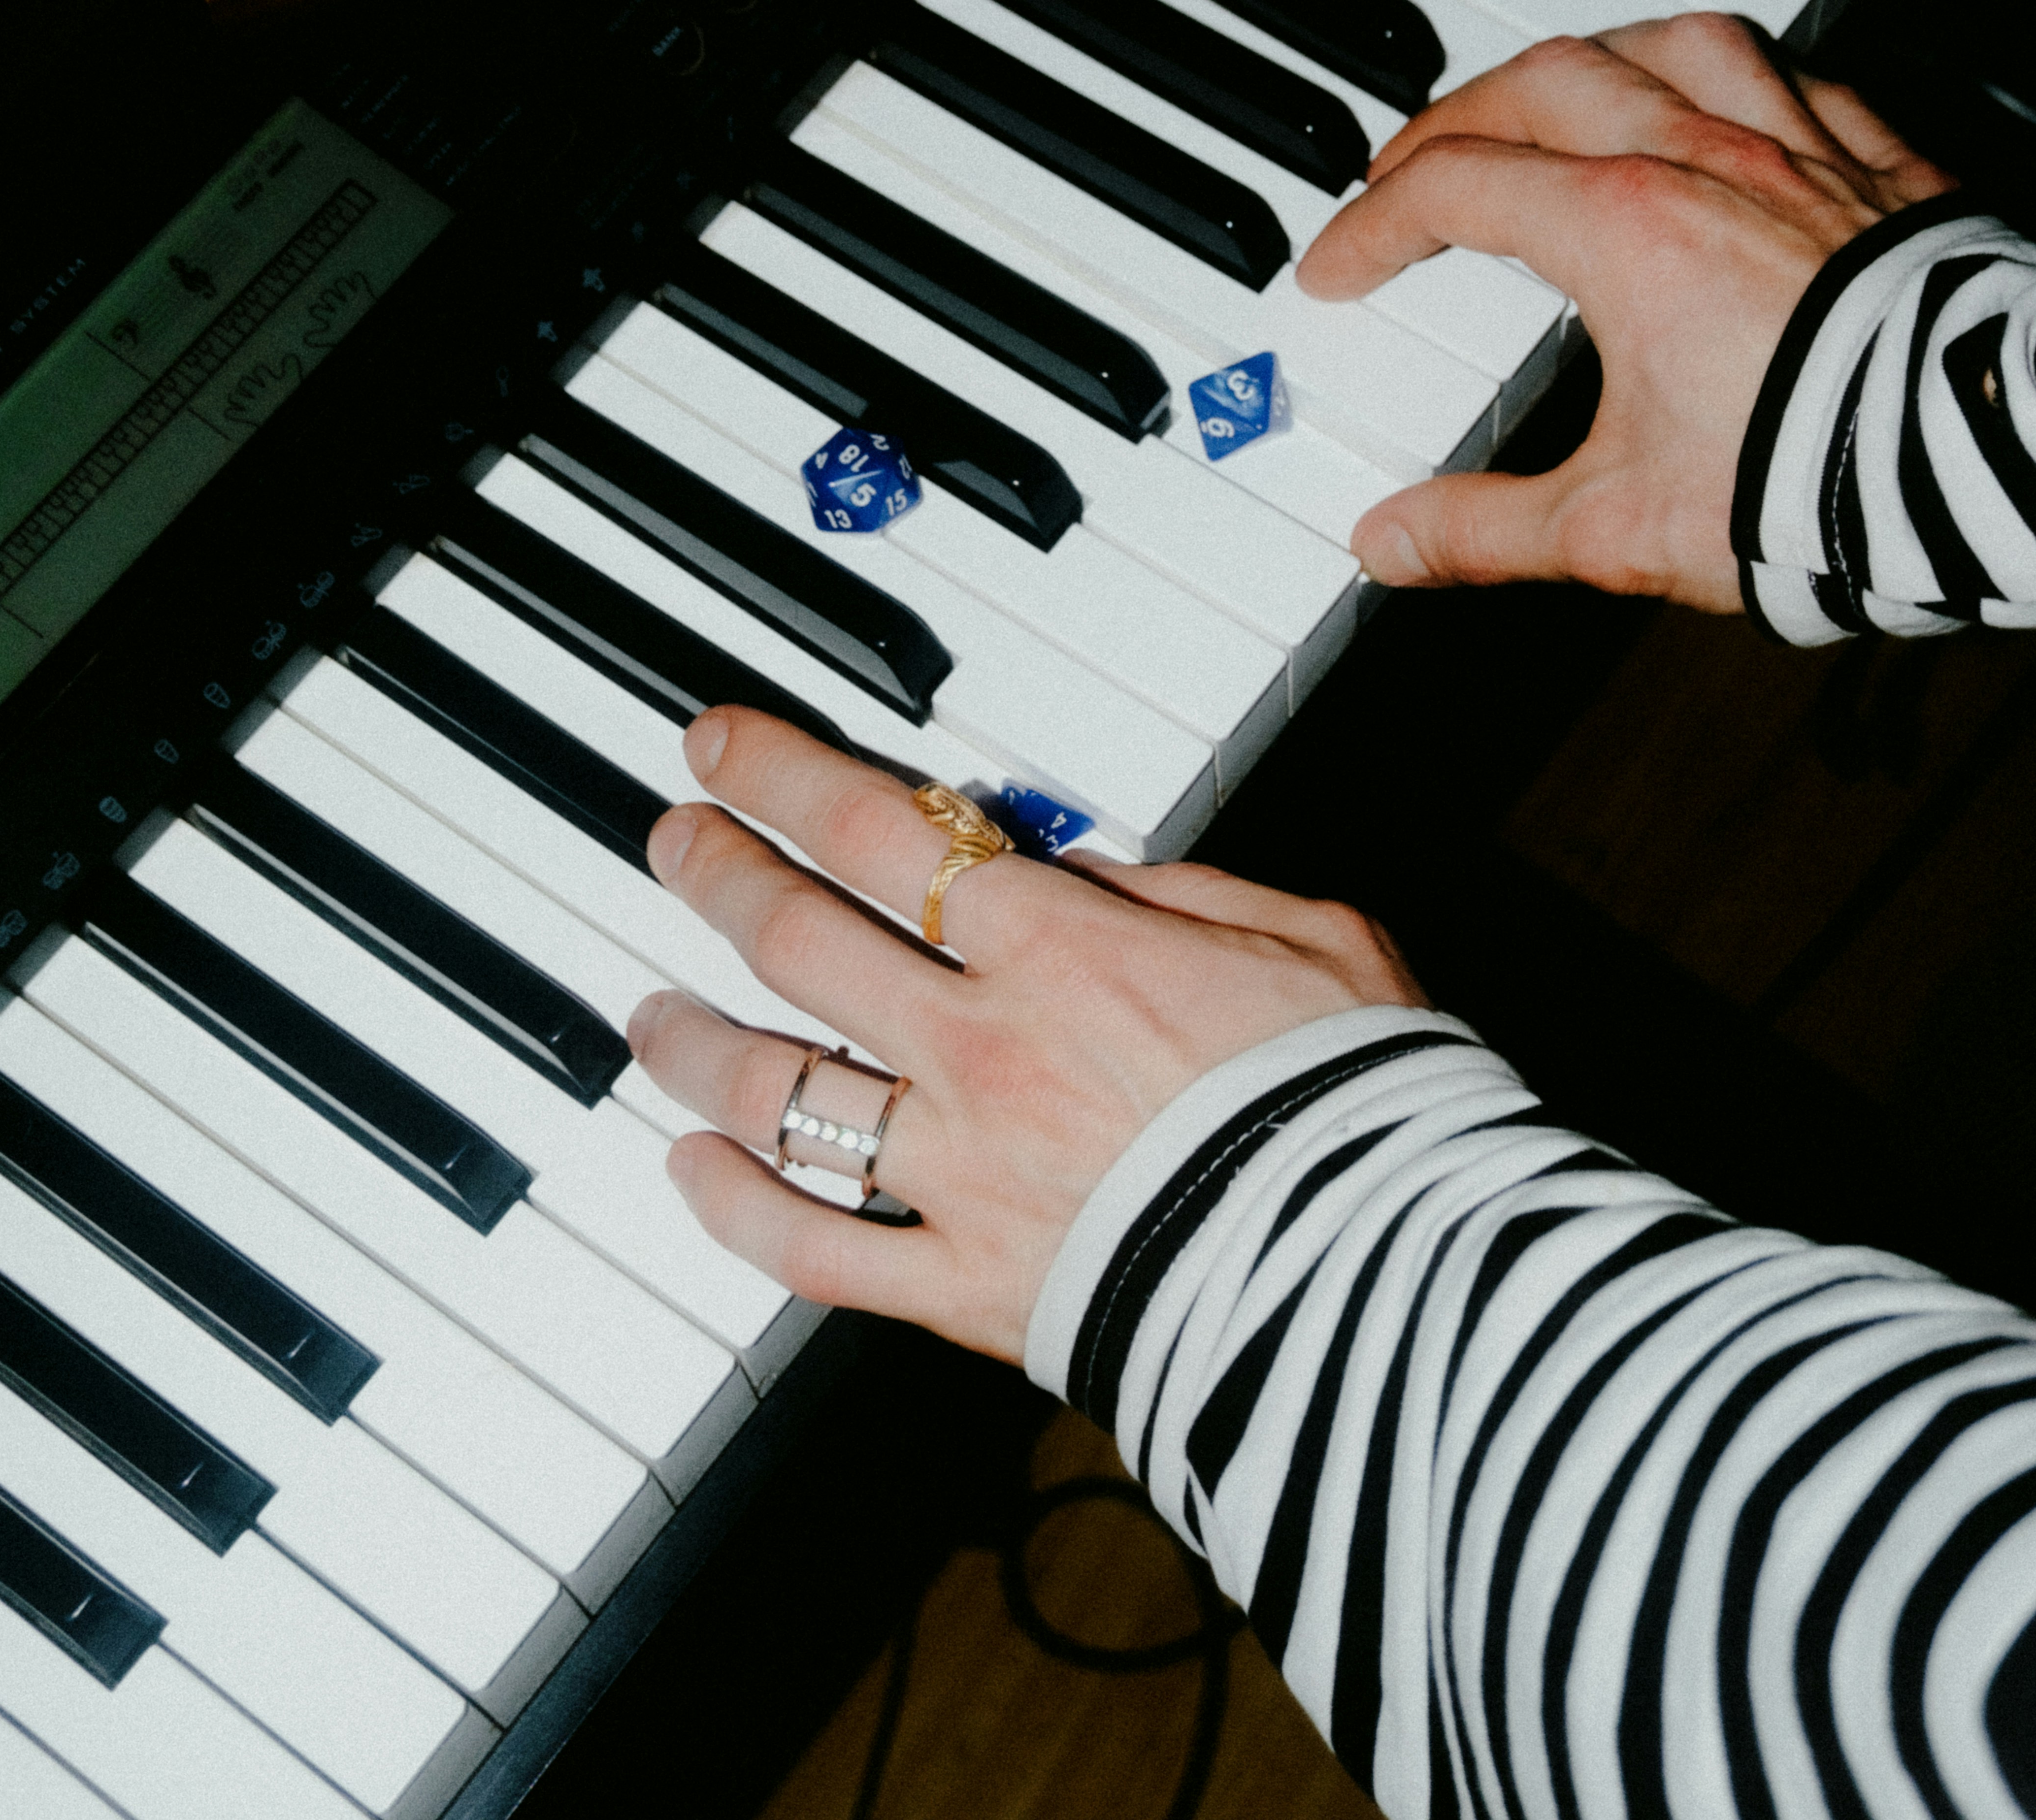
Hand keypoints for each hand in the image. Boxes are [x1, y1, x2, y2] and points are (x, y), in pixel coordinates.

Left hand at [627, 710, 1425, 1360]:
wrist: (1386, 1282)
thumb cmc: (1362, 1100)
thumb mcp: (1300, 932)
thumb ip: (1177, 887)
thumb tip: (1078, 863)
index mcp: (1060, 947)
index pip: (873, 829)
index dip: (776, 774)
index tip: (719, 744)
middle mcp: (983, 1047)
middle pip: (798, 940)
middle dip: (714, 874)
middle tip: (672, 839)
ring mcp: (960, 1173)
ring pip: (775, 1093)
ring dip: (691, 1043)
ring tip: (649, 1013)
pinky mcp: (964, 1290)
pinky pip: (813, 1251)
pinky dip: (735, 1208)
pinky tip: (690, 1167)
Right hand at [1296, 14, 1953, 610]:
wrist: (1985, 464)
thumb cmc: (1812, 482)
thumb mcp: (1618, 524)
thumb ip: (1486, 529)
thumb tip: (1389, 543)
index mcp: (1623, 231)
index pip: (1455, 189)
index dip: (1374, 224)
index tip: (1341, 264)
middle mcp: (1705, 163)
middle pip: (1548, 81)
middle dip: (1459, 111)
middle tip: (1413, 159)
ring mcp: (1802, 154)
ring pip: (1676, 42)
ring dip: (1598, 52)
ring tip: (1557, 82)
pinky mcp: (1887, 170)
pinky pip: (1802, 78)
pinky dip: (1742, 75)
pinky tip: (1727, 100)